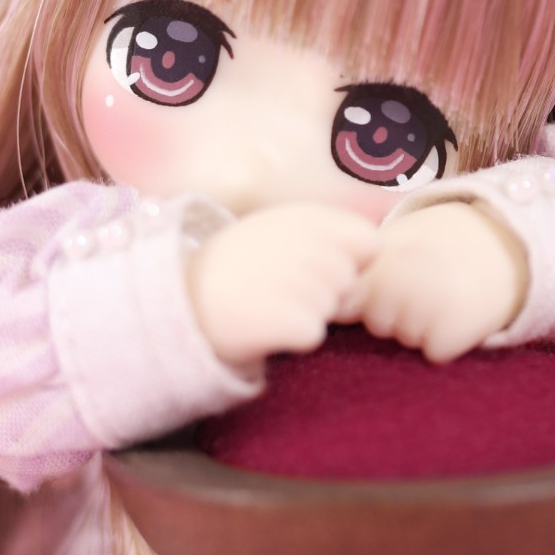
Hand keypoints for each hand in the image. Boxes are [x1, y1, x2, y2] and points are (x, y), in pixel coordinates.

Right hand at [187, 204, 378, 366]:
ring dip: (308, 313)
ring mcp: (298, 281)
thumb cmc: (238, 265)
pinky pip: (314, 335)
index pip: (368, 242)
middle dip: (328, 290)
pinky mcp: (287, 319)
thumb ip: (328, 232)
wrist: (180, 298)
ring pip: (333, 308)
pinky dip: (293, 337)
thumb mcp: (279, 229)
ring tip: (266, 301)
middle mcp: (305, 242)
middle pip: (350, 281)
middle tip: (281, 286)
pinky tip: (263, 323)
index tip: (320, 264)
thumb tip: (374, 247)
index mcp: (305, 216)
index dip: (350, 260)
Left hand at [338, 201, 527, 361]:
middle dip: (395, 310)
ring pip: (404, 339)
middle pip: (375, 323)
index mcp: (379, 257)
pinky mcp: (448, 336)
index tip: (389, 279)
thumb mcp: (394, 242)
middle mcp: (397, 281)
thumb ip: (356, 272)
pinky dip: (447, 339)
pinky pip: (434, 352)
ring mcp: (422, 309)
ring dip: (423, 324)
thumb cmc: (440, 245)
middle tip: (427, 283)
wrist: (507, 243)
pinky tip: (461, 311)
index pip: (344, 299)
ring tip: (447, 293)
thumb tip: (321, 306)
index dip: (360, 296)